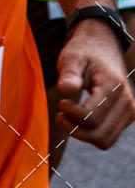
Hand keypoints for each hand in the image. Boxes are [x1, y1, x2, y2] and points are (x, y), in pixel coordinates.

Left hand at [55, 19, 134, 148]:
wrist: (101, 47)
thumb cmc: (83, 52)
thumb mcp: (72, 57)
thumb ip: (69, 73)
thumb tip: (66, 89)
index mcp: (113, 85)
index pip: (91, 117)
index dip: (71, 114)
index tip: (60, 102)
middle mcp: (127, 102)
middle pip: (99, 136)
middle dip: (75, 129)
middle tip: (60, 113)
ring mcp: (129, 112)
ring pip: (104, 141)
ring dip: (81, 134)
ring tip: (67, 116)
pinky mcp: (126, 117)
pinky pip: (107, 137)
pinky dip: (89, 133)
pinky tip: (78, 117)